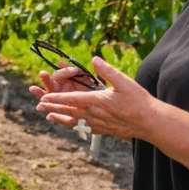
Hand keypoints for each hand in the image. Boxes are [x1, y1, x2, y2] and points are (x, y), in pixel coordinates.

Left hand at [34, 57, 154, 139]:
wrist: (149, 122)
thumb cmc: (138, 101)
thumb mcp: (124, 82)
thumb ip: (108, 71)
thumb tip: (94, 59)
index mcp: (96, 101)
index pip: (71, 99)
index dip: (56, 98)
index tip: (44, 97)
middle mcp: (94, 114)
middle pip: (68, 111)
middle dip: (53, 108)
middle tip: (39, 106)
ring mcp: (98, 124)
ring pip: (74, 121)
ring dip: (61, 118)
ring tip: (49, 117)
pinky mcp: (103, 130)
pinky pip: (84, 128)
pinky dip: (75, 125)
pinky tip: (72, 124)